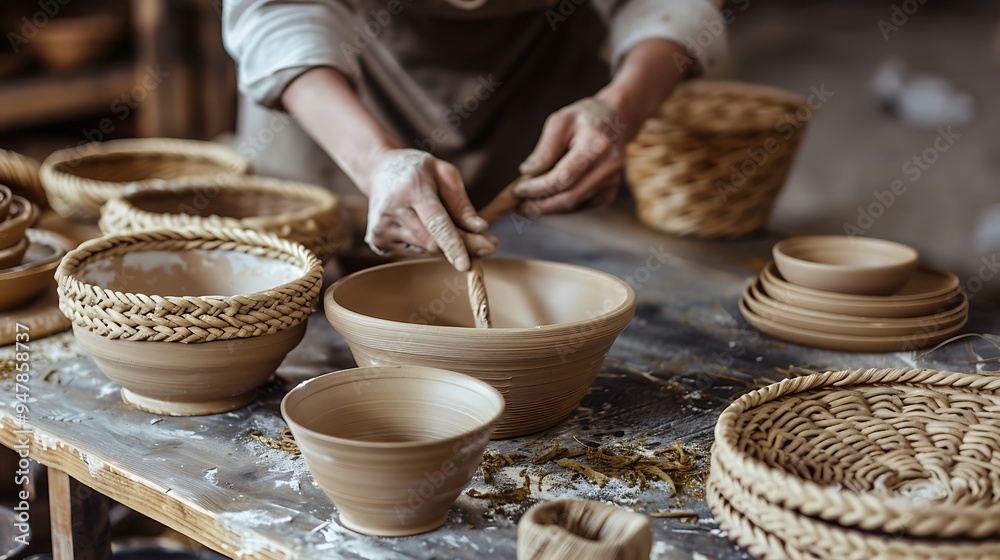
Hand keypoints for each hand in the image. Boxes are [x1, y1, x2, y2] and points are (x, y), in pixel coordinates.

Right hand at [365, 149, 496, 270]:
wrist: (379, 171)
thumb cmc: (418, 171)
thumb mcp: (445, 174)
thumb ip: (462, 204)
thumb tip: (480, 230)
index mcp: (411, 189)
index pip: (436, 224)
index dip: (454, 245)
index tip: (466, 264)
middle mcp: (392, 211)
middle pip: (434, 243)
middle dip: (462, 247)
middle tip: (489, 245)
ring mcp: (381, 228)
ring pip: (426, 250)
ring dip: (446, 246)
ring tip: (454, 229)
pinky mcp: (378, 241)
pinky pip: (415, 252)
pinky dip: (429, 245)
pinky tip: (427, 228)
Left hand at [514, 98, 626, 214]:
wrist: (617, 121)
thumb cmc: (583, 119)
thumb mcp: (560, 122)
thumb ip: (544, 149)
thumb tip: (527, 173)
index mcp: (596, 146)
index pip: (564, 176)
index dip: (538, 188)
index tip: (517, 190)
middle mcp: (608, 168)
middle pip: (569, 197)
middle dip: (539, 205)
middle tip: (517, 206)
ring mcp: (611, 183)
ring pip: (572, 205)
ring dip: (546, 208)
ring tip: (525, 204)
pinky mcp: (608, 193)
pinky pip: (579, 206)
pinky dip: (559, 207)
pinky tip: (544, 201)